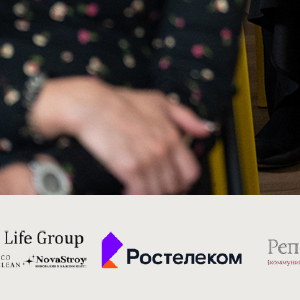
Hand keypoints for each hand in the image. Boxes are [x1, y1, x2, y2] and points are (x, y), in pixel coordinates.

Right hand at [30, 78, 212, 194]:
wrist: (94, 106)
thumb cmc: (123, 103)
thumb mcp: (161, 102)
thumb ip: (186, 117)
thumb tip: (205, 130)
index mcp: (172, 136)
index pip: (191, 172)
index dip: (184, 183)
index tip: (175, 184)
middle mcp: (163, 150)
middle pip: (175, 186)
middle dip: (165, 190)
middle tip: (154, 188)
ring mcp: (147, 160)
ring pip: (158, 193)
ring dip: (149, 194)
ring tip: (139, 189)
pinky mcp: (129, 167)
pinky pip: (141, 194)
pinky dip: (135, 196)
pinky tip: (128, 190)